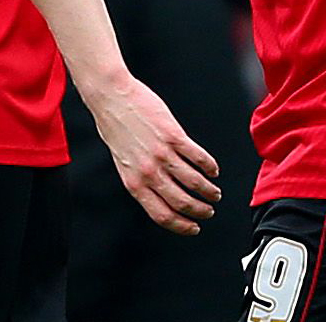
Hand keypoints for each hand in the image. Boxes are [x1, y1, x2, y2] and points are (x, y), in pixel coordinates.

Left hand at [79, 73, 220, 235]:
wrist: (111, 98)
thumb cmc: (114, 127)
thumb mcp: (122, 162)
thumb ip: (140, 180)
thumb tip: (160, 195)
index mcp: (133, 182)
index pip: (162, 215)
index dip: (182, 226)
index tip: (194, 228)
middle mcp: (148, 172)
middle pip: (182, 203)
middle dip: (200, 211)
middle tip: (209, 210)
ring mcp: (162, 154)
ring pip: (195, 183)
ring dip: (209, 191)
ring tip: (214, 192)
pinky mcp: (174, 136)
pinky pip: (199, 158)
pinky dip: (210, 167)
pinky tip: (213, 170)